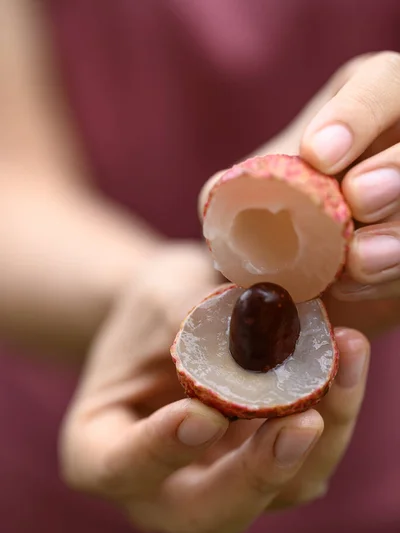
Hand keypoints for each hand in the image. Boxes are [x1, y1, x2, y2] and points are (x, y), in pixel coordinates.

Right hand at [59, 237, 369, 532]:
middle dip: (256, 474)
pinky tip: (348, 362)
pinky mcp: (265, 469)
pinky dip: (334, 417)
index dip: (159, 450)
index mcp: (100, 449)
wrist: (175, 314)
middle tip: (302, 423)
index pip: (120, 468)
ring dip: (317, 440)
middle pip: (203, 512)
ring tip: (343, 363)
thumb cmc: (151, 306)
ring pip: (271, 495)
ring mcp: (216, 483)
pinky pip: (306, 463)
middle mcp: (157, 485)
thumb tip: (246, 330)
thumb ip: (188, 312)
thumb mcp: (157, 293)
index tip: (201, 414)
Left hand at [208, 52, 399, 336]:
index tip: (319, 155)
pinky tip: (352, 286)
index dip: (357, 115)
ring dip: (397, 233)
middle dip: (396, 169)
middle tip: (358, 200)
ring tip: (359, 261)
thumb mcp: (249, 203)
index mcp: (363, 112)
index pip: (380, 85)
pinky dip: (391, 278)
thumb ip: (238, 193)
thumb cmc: (273, 228)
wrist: (299, 284)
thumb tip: (228, 197)